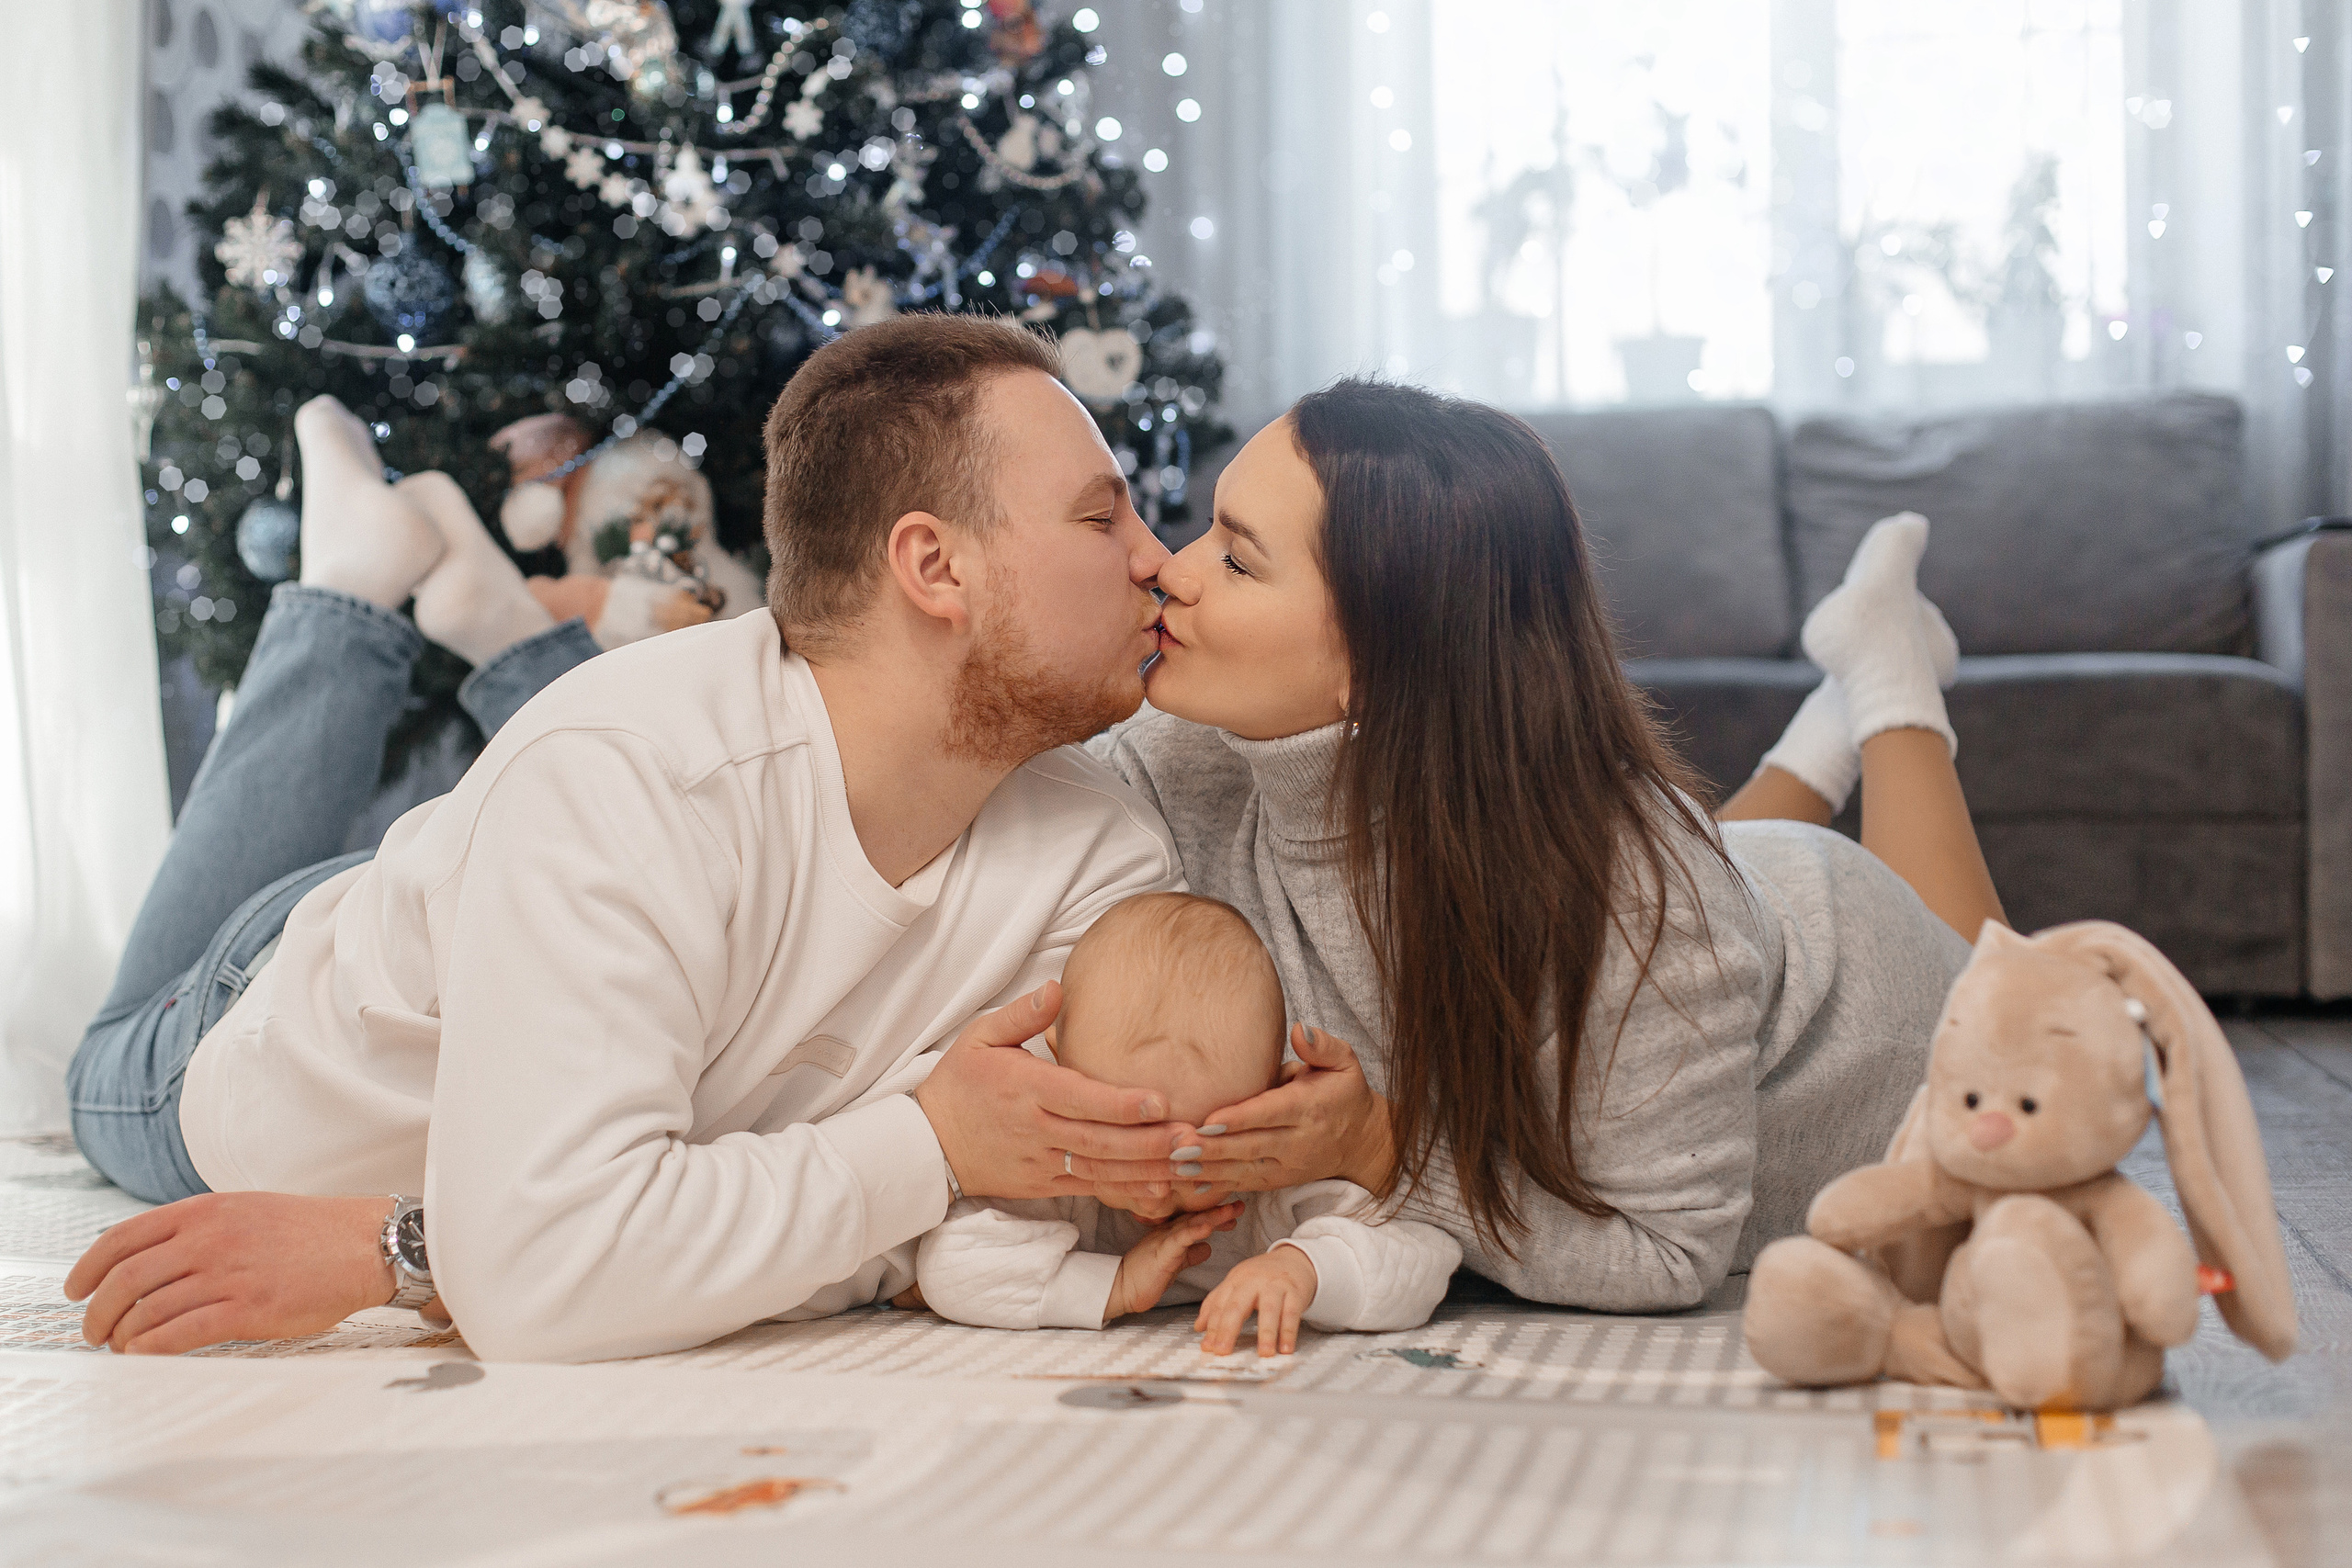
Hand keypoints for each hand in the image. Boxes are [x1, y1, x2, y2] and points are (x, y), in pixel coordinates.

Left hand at [64, 1193, 399, 1354]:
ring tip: (121, 1348)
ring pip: (148, 1311)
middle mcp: (210, 1239)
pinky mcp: (249, 1308)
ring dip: (123, 1336)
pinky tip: (144, 1355)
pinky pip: (181, 1333)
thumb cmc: (307, 1232)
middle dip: (97, 1312)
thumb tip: (143, 1263)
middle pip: (126, 1280)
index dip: (86, 1268)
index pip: (122, 1238)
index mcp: (205, 1211)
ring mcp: (229, 1274)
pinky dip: (151, 1349)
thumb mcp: (244, 1210)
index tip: (75, 1289)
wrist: (364, 1245)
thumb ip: (195, 1229)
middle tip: (93, 1331)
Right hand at [914, 981, 1186, 1201]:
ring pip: (1101, 1171)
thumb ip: (1020, 1015)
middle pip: (1099, 1140)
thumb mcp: (979, 1038)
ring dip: (1147, 1170)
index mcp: (1024, 1089)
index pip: (1079, 1098)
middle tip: (1193, 1137)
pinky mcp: (1045, 1183)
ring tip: (1189, 1165)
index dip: (1120, 1103)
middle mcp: (1036, 1129)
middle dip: (1148, 1142)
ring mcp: (1041, 1161)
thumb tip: (1055, 988)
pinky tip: (1161, 1191)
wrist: (928, 1145)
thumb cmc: (960, 1083)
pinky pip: (1091, 1190)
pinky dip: (1126, 1192)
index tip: (1160, 1101)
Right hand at [1106, 1204, 1242, 1322]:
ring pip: (1191, 1224)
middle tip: (1240, 1204)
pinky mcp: (1161, 1253)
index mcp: (1171, 1234)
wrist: (1120, 1288)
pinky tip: (1208, 1226)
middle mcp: (1168, 1232)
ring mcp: (1164, 1240)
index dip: (1216, 1214)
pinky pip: (1179, 1240)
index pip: (1196, 1219)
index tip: (1235, 1211)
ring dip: (1213, 1216)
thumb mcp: (1174, 1264)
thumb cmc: (1146, 1276)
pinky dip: (1194, 1232)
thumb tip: (1207, 1247)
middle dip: (1219, 1210)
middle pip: (1197, 1217)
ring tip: (1231, 1210)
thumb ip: (1190, 1254)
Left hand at [1177, 1025, 1395, 1195]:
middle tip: (1178, 1146)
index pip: (1271, 1114)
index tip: (1209, 1120)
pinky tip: (1186, 1183)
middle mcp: (1298, 1141)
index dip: (1240, 1118)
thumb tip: (1299, 1031)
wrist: (1361, 1141)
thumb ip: (1322, 1046)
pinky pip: (1244, 1185)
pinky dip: (1215, 1186)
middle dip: (1213, 1149)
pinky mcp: (1277, 1181)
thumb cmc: (1343, 1093)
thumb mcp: (1345, 1062)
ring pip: (1244, 1170)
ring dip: (1208, 1170)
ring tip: (1174, 1166)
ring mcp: (1287, 1166)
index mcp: (1310, 1108)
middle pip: (1251, 1146)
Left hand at [1196, 1246, 1318, 1355]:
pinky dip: (1289, 1332)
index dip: (1212, 1327)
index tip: (1207, 1347)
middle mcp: (1254, 1281)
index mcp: (1236, 1279)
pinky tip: (1285, 1347)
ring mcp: (1275, 1285)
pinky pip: (1292, 1313)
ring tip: (1264, 1353)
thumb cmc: (1262, 1275)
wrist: (1293, 1259)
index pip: (1219, 1304)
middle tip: (1223, 1351)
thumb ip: (1216, 1303)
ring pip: (1269, 1309)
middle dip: (1228, 1330)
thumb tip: (1199, 1327)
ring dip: (1267, 1333)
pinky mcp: (1295, 1292)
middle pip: (1238, 1306)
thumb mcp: (1236, 1284)